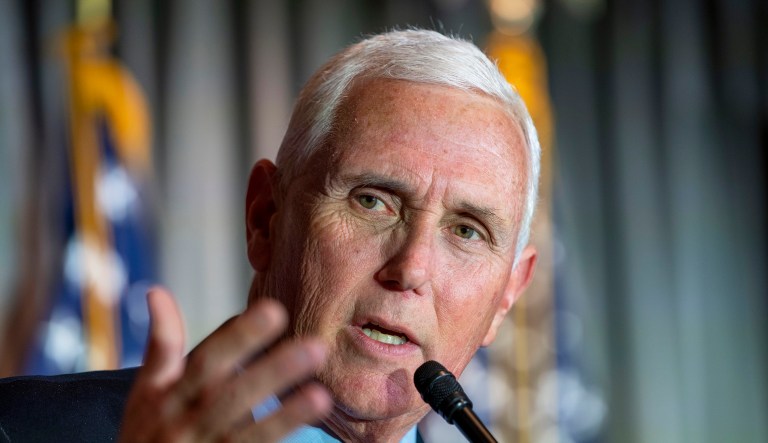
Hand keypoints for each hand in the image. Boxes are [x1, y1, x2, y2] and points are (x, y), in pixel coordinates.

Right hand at [119, 287, 331, 441]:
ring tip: (321, 396)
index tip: (274, 310)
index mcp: (169, 396)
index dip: (238, 337)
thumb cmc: (146, 433)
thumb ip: (160, 344)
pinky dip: (278, 440)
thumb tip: (157, 290)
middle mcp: (187, 424)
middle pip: (233, 397)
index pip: (206, 361)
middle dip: (273, 373)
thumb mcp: (146, 390)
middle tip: (315, 347)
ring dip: (285, 417)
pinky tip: (309, 429)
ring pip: (248, 435)